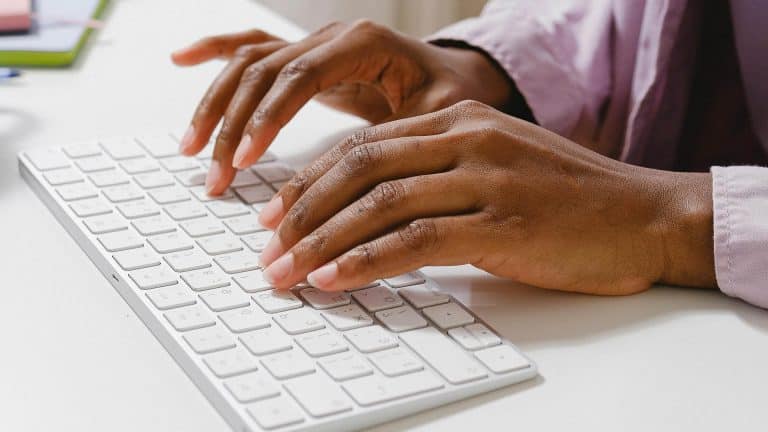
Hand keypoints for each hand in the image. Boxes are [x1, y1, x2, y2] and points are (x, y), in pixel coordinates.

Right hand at [171, 21, 512, 193]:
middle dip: (232, 125)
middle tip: (215, 176)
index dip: (268, 117)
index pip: (300, 76)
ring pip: (248, 63)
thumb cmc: (449, 97)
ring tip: (190, 149)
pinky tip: (181, 59)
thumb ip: (399, 138)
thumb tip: (358, 182)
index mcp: (364, 44)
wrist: (454, 76)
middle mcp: (331, 37)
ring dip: (215, 104)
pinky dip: (214, 52)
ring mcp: (314, 43)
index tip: (246, 161)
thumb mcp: (438, 118)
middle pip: (263, 71)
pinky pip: (251, 48)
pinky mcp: (304, 58)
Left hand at [255, 100, 716, 293]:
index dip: (310, 179)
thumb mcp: (498, 168)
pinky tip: (333, 278)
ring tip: (284, 271)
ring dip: (321, 239)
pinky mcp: (504, 224)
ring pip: (379, 202)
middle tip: (265, 245)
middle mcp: (467, 139)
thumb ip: (439, 177)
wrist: (647, 215)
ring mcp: (486, 178)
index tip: (276, 213)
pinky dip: (367, 261)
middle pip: (359, 166)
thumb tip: (374, 214)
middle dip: (301, 208)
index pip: (364, 144)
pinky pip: (416, 239)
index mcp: (461, 120)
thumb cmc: (570, 198)